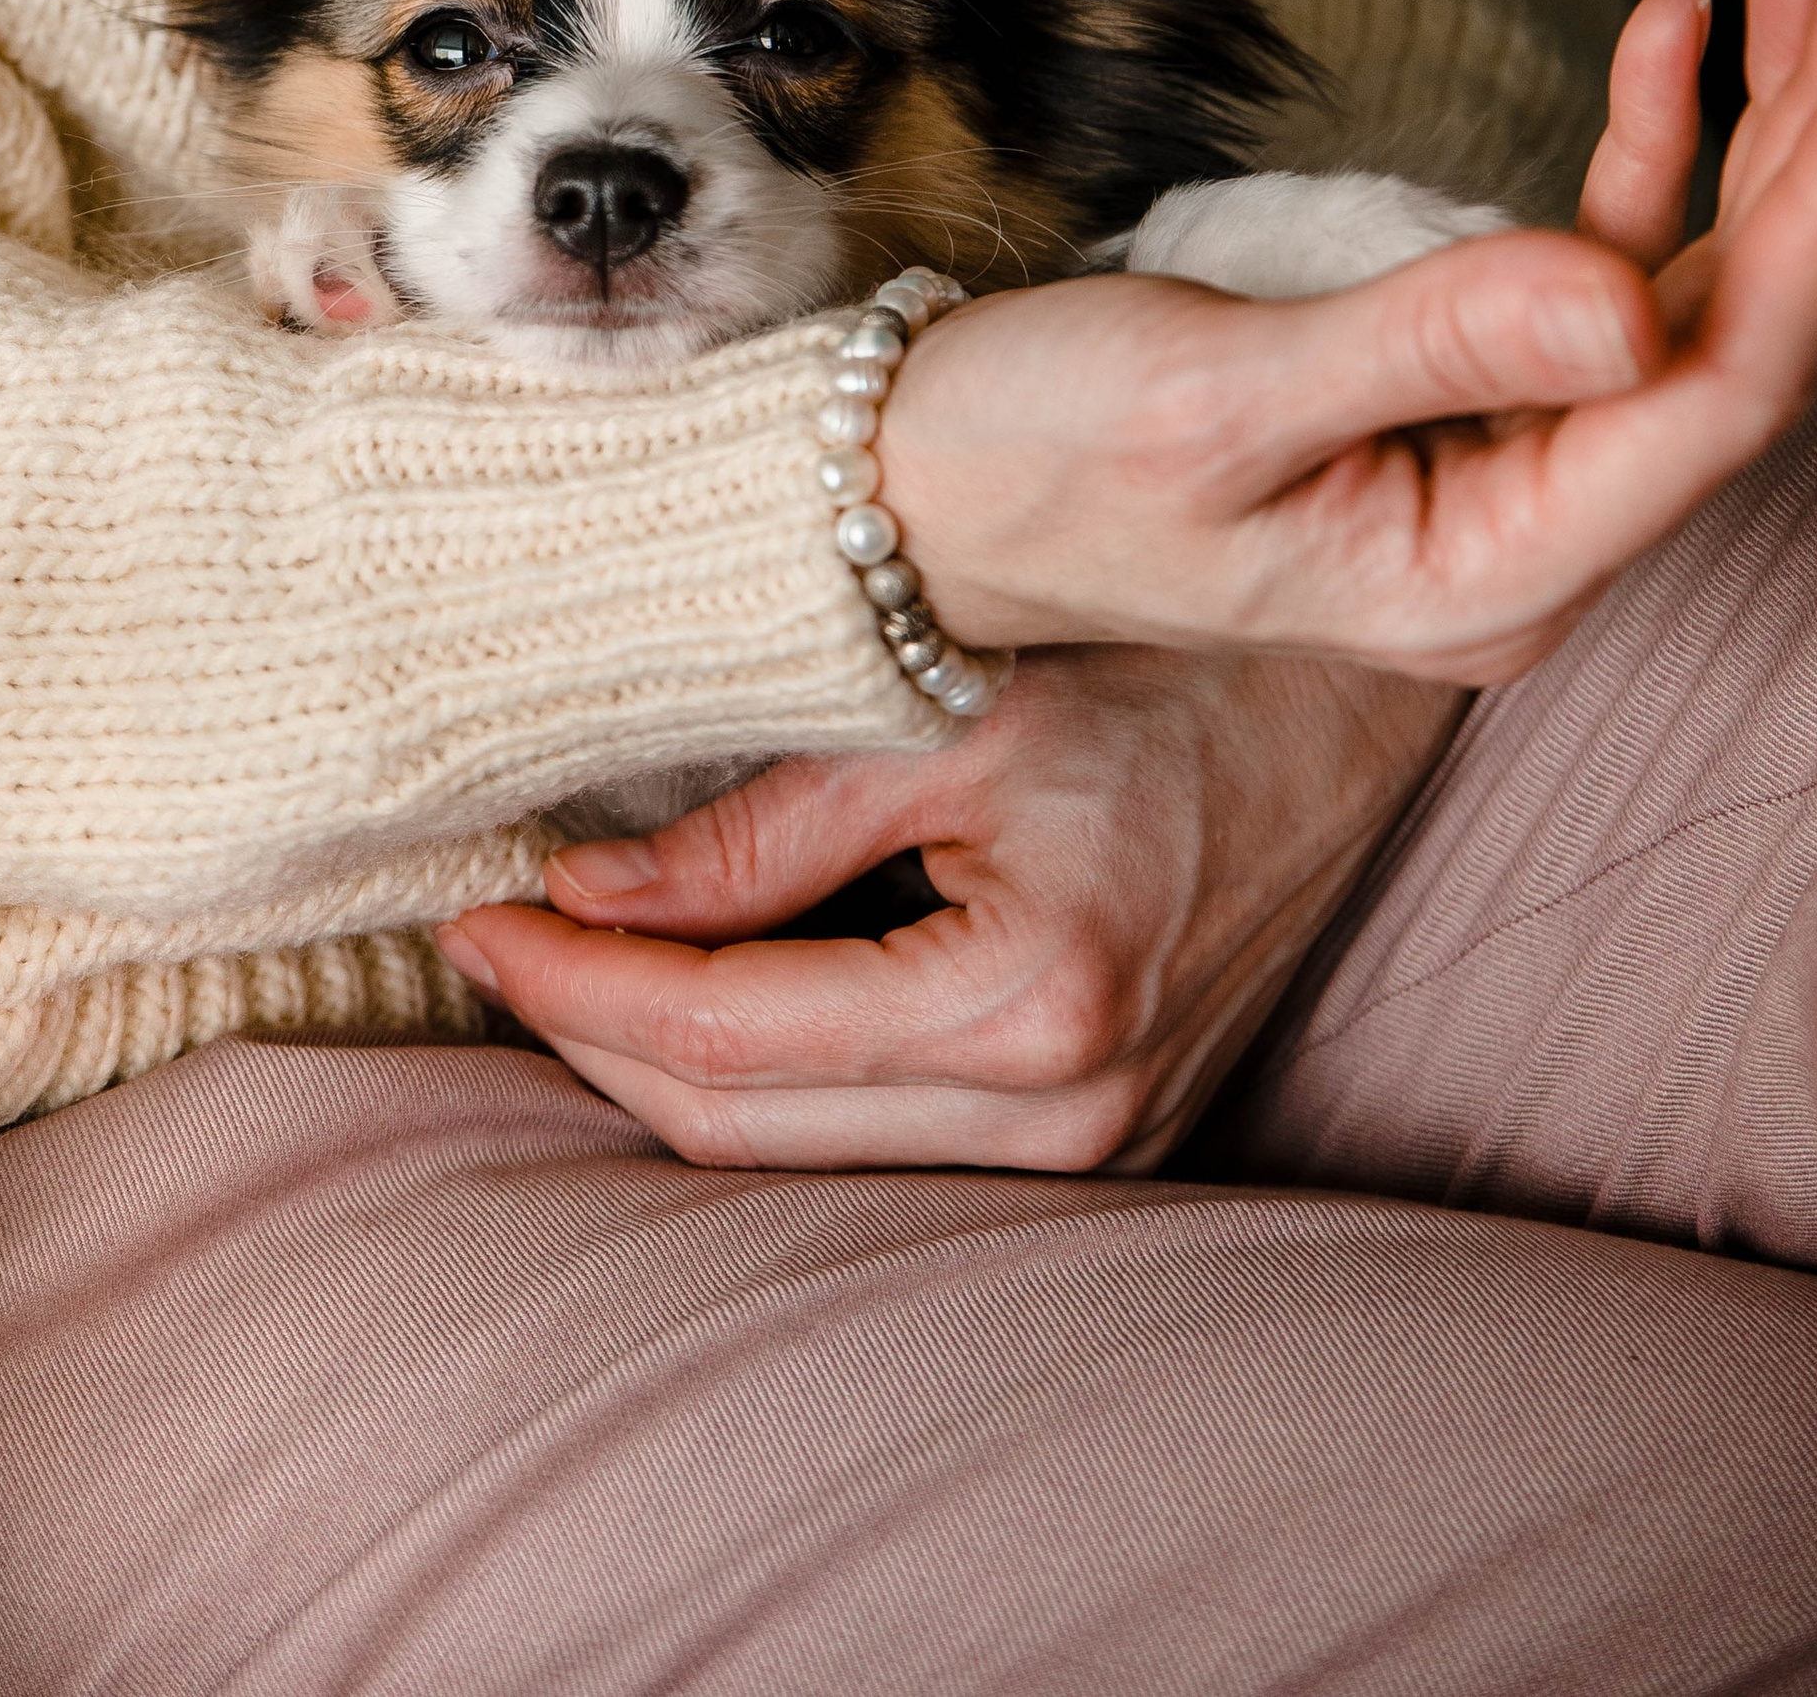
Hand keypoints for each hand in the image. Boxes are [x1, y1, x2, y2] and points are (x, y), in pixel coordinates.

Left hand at [438, 648, 1462, 1169]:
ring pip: (809, 1155)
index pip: (724, 1038)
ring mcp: (1100, 1141)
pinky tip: (699, 989)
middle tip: (490, 939)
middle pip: (748, 1130)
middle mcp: (1072, 1113)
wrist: (1345, 689)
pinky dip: (776, 1078)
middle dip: (595, 1038)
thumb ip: (764, 825)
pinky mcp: (1107, 1125)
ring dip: (672, 1069)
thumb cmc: (1160, 660)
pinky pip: (891, 1138)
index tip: (471, 914)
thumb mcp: (946, 711)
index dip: (573, 986)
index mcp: (1031, 1003)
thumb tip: (585, 894)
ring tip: (566, 963)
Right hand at [863, 0, 1816, 690]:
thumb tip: (1631, 300)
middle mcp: (1525, 536)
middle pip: (1731, 335)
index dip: (1806, 225)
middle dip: (1810, 153)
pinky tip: (1677, 34)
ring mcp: (1500, 462)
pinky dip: (1642, 147)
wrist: (905, 484)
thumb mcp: (1213, 397)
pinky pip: (1592, 267)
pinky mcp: (1454, 394)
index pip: (1711, 394)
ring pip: (1682, 288)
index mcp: (1486, 574)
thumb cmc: (1032, 460)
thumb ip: (1426, 344)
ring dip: (1750, 136)